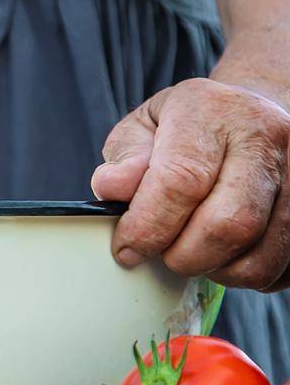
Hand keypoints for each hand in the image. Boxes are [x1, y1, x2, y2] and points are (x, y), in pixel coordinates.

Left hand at [92, 78, 289, 290]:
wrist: (252, 115)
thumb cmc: (190, 126)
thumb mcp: (145, 126)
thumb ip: (125, 158)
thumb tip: (111, 189)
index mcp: (212, 111)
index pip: (181, 180)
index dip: (148, 226)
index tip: (127, 249)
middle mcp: (266, 137)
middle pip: (229, 223)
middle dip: (185, 255)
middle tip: (164, 254)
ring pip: (262, 253)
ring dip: (219, 270)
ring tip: (195, 253)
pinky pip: (284, 265)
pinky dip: (251, 273)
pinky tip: (229, 254)